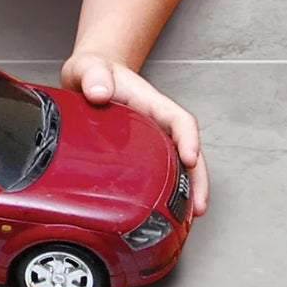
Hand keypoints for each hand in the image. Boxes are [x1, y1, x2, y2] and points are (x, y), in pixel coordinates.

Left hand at [61, 52, 209, 216]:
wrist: (89, 77)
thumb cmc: (93, 73)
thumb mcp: (89, 68)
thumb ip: (94, 75)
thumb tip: (99, 92)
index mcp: (150, 103)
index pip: (178, 120)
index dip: (188, 139)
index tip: (189, 158)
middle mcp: (156, 123)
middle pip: (187, 150)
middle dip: (197, 177)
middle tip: (198, 205)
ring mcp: (151, 139)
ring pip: (177, 165)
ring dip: (187, 189)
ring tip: (189, 218)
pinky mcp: (140, 153)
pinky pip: (160, 172)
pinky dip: (167, 192)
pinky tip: (165, 212)